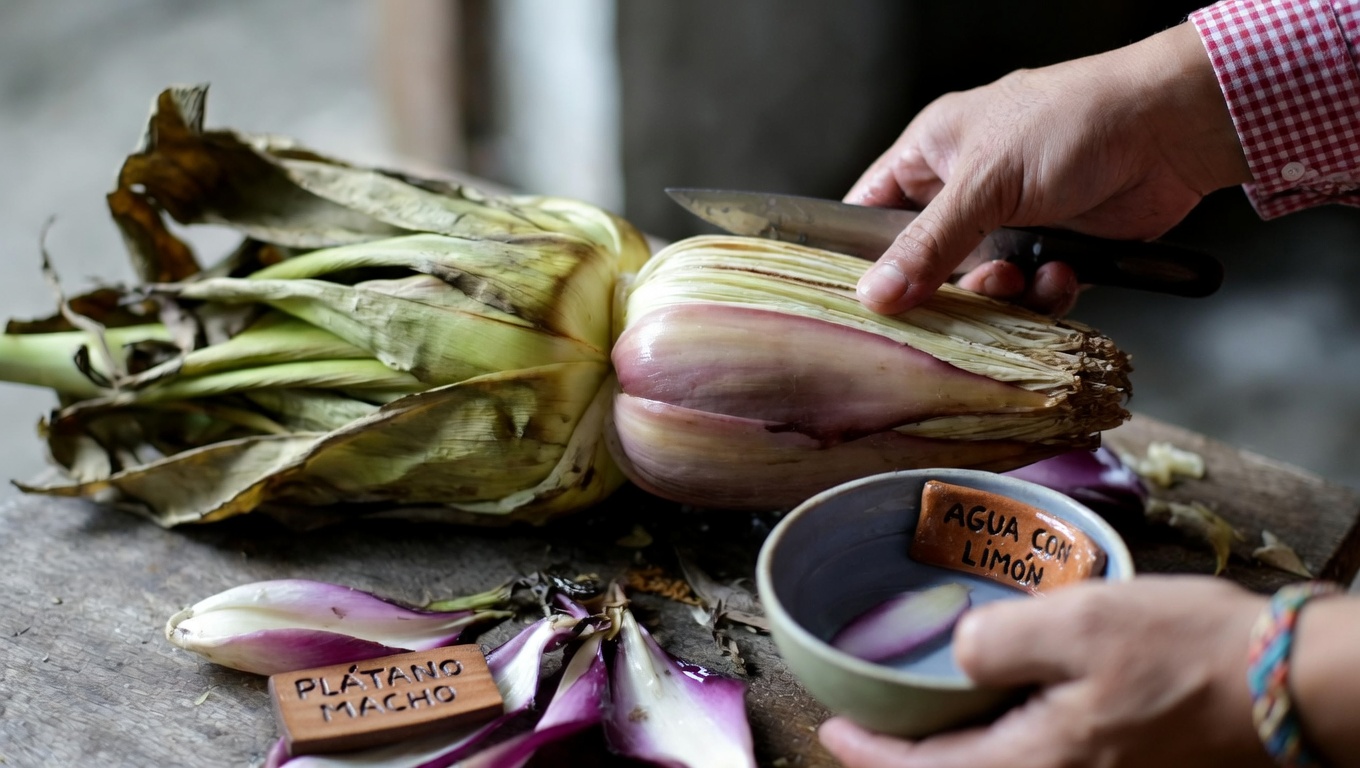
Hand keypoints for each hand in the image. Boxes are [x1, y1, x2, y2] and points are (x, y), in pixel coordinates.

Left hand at [819, 576, 1271, 767]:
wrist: (1287, 685)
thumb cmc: (1188, 652)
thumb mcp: (1082, 624)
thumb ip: (1001, 641)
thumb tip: (957, 652)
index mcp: (1040, 763)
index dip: (870, 756)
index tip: (829, 731)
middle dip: (905, 759)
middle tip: (863, 726)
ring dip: (949, 751)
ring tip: (915, 713)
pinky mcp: (1120, 765)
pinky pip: (1034, 760)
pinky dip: (994, 740)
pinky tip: (989, 704)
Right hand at [848, 23, 1249, 314]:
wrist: (1171, 130)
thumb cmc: (1071, 123)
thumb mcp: (984, 182)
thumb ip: (927, 244)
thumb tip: (874, 295)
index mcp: (935, 151)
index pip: (872, 208)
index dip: (860, 252)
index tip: (859, 296)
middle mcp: (969, 189)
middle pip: (927, 261)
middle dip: (944, 286)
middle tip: (955, 296)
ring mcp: (1013, 222)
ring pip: (979, 285)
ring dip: (999, 294)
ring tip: (1020, 279)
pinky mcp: (1056, 249)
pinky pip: (1029, 293)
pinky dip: (1043, 293)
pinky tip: (1062, 275)